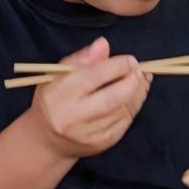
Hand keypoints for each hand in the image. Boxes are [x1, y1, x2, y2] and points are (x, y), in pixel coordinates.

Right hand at [29, 37, 150, 159]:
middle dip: (133, 82)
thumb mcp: (58, 74)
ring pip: (122, 111)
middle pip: (112, 98)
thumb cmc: (55, 99)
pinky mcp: (101, 144)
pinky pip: (125, 123)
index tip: (131, 60)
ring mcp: (88, 134)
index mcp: (59, 94)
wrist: (47, 139)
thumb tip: (103, 44)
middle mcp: (72, 116)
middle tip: (141, 72)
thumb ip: (82, 58)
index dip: (117, 67)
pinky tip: (135, 97)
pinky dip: (133, 107)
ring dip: (138, 94)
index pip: (93, 77)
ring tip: (141, 81)